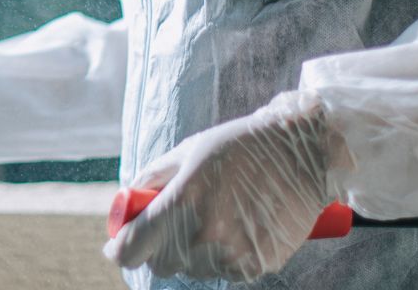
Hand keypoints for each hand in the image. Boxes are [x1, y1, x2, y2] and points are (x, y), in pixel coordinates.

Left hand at [104, 90, 342, 282]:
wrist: (302, 155)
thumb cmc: (239, 146)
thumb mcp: (188, 150)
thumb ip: (152, 178)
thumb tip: (127, 202)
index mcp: (183, 200)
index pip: (132, 248)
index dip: (118, 248)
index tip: (116, 244)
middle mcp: (205, 233)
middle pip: (160, 264)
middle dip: (158, 247)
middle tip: (171, 223)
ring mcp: (233, 254)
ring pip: (192, 269)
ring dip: (192, 252)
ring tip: (215, 217)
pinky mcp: (257, 266)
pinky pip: (224, 271)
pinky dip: (222, 257)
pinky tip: (238, 227)